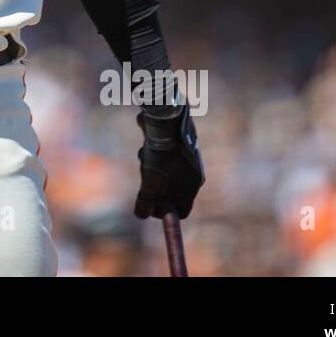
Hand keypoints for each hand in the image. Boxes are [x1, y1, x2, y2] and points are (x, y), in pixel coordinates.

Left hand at [134, 102, 204, 219]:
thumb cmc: (159, 156)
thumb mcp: (150, 184)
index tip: (149, 205)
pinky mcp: (178, 144)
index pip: (181, 211)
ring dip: (150, 168)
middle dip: (154, 187)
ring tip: (144, 156)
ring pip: (164, 173)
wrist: (166, 120)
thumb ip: (146, 202)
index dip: (164, 212)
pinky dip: (152, 154)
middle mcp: (193, 174)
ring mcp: (187, 159)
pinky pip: (163, 156)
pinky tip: (146, 145)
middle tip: (145, 177)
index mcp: (191, 187)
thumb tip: (142, 215)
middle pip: (171, 192)